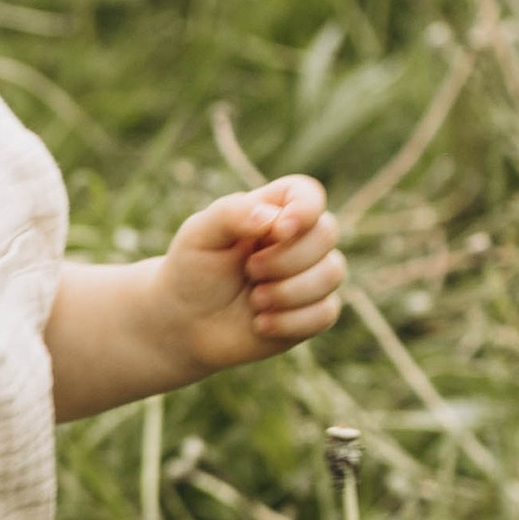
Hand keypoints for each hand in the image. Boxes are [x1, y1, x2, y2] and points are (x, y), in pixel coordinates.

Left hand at [155, 177, 344, 375]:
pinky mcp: (312, 313)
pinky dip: (291, 322)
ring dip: (289, 292)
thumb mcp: (199, 235)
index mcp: (273, 211)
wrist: (186, 323)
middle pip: (326, 233)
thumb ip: (232, 214)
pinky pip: (326, 313)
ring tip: (255, 301)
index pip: (308, 194)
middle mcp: (298, 241)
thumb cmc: (193, 270)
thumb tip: (274, 217)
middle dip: (286, 258)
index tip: (279, 230)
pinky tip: (261, 324)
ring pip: (332, 274)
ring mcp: (309, 276)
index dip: (305, 209)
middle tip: (250, 270)